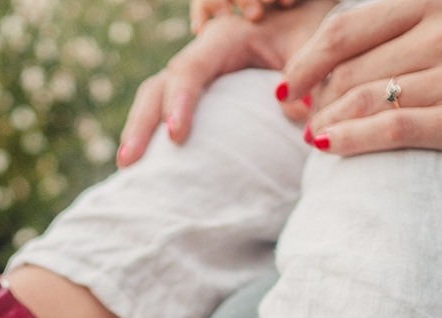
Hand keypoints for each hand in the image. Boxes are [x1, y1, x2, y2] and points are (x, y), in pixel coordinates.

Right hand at [119, 0, 334, 167]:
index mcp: (225, 38)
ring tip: (127, 167)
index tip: (176, 138)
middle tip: (128, 163)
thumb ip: (308, 78)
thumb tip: (297, 112)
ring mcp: (199, 76)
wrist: (311, 27)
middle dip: (142, 124)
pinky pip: (168, 111)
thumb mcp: (314, 49)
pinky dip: (154, 135)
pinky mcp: (202, 95)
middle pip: (160, 86)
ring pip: (156, 98)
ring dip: (140, 131)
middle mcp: (204, 55)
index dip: (180, 103)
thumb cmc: (312, 35)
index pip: (190, 71)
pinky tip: (146, 164)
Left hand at [282, 0, 441, 168]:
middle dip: (314, 98)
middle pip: (351, 70)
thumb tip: (352, 52)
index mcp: (440, 1)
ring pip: (366, 98)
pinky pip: (395, 129)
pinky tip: (328, 146)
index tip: (288, 84)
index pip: (348, 29)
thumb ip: (414, 25)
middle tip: (299, 119)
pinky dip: (352, 138)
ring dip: (327, 120)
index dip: (307, 60)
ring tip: (313, 135)